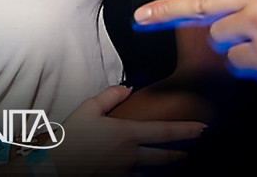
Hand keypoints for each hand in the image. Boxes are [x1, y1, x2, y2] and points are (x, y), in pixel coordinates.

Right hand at [52, 85, 205, 173]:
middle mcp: (131, 156)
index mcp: (127, 134)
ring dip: (169, 166)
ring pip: (156, 172)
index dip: (188, 130)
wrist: (52, 168)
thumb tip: (127, 88)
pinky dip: (150, 175)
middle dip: (183, 153)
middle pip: (167, 157)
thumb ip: (110, 96)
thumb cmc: (69, 138)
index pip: (166, 132)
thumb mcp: (88, 109)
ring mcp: (125, 172)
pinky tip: (154, 172)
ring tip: (178, 161)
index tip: (204, 128)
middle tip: (194, 148)